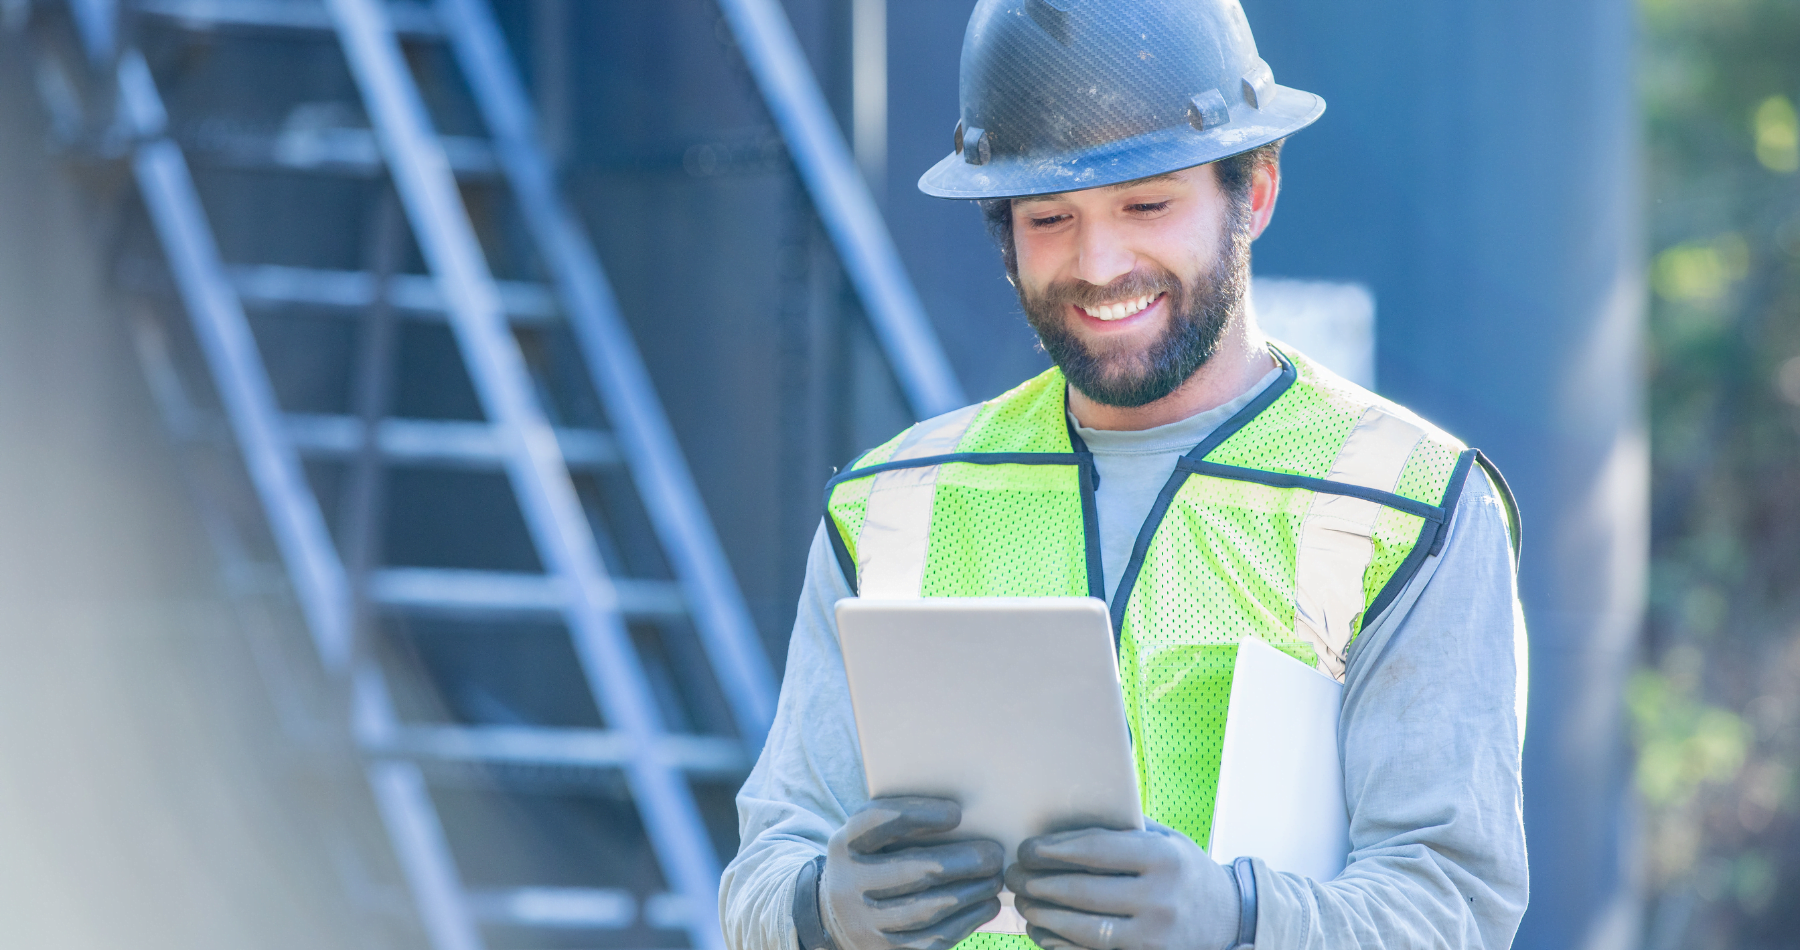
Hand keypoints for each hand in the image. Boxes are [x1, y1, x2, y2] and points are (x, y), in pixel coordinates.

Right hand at [818, 796, 1005, 949]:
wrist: (839, 917)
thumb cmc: (872, 863)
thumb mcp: (870, 839)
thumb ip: (901, 825)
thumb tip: (965, 817)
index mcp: (845, 845)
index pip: (878, 822)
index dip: (918, 814)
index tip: (957, 813)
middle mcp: (849, 886)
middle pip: (910, 871)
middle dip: (961, 861)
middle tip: (994, 854)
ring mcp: (865, 924)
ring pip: (926, 909)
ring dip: (970, 892)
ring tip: (995, 878)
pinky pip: (933, 939)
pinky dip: (967, 920)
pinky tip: (987, 905)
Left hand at [1006, 822, 1239, 949]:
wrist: (1230, 919)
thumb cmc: (1186, 872)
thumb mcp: (1167, 840)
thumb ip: (1125, 829)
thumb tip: (1066, 819)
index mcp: (1164, 859)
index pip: (1095, 851)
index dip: (1053, 850)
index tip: (1027, 849)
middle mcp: (1161, 899)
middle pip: (1083, 892)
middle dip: (1039, 884)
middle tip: (1013, 877)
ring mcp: (1155, 938)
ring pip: (1083, 929)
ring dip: (1044, 916)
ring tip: (1023, 904)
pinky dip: (1060, 944)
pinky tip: (1041, 932)